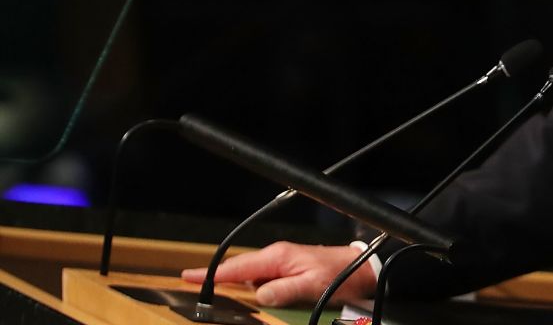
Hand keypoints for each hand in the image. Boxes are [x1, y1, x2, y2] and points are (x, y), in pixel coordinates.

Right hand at [180, 241, 376, 307]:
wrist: (362, 267)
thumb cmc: (339, 274)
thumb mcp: (312, 285)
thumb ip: (284, 290)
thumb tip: (258, 295)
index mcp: (278, 257)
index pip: (238, 267)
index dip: (212, 273)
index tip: (187, 277)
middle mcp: (277, 257)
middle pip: (240, 270)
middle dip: (218, 280)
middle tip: (195, 289)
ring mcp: (282, 263)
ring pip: (251, 276)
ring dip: (236, 286)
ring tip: (217, 296)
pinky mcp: (289, 270)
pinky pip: (264, 279)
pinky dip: (253, 288)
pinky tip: (250, 299)